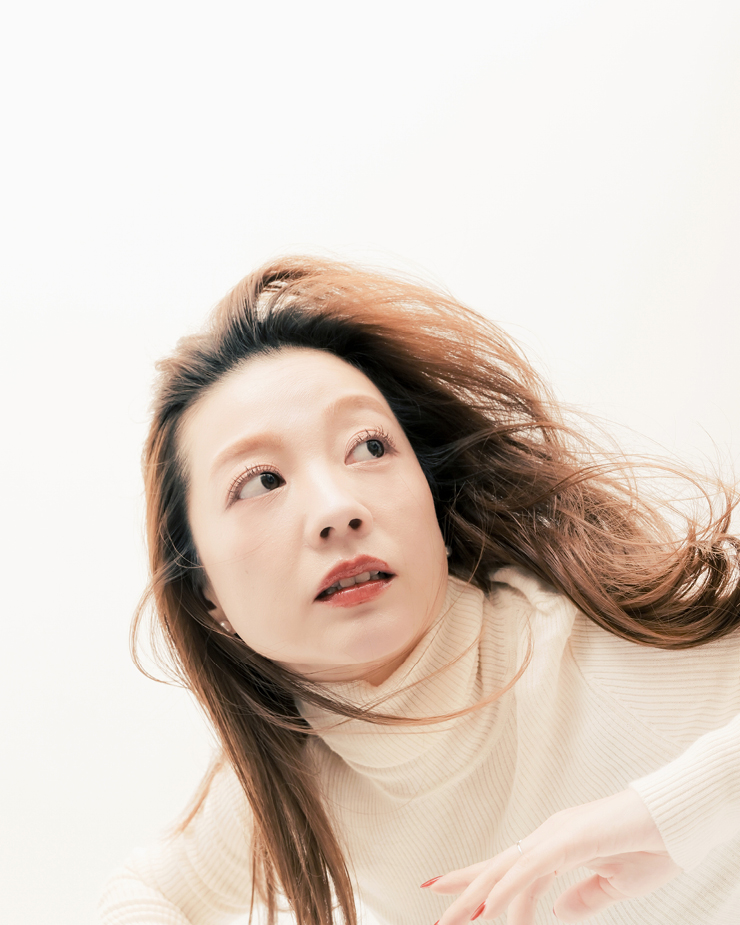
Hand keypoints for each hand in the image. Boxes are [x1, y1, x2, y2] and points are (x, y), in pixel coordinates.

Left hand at [423, 788, 681, 923]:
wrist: (679, 818)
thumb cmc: (653, 845)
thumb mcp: (615, 884)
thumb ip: (585, 898)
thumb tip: (558, 913)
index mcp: (558, 845)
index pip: (510, 867)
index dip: (480, 882)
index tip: (452, 897)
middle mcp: (550, 836)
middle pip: (499, 867)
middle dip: (467, 890)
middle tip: (440, 913)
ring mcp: (558, 834)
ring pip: (507, 869)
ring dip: (479, 897)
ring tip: (454, 920)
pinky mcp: (571, 838)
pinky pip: (531, 868)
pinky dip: (508, 889)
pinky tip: (489, 908)